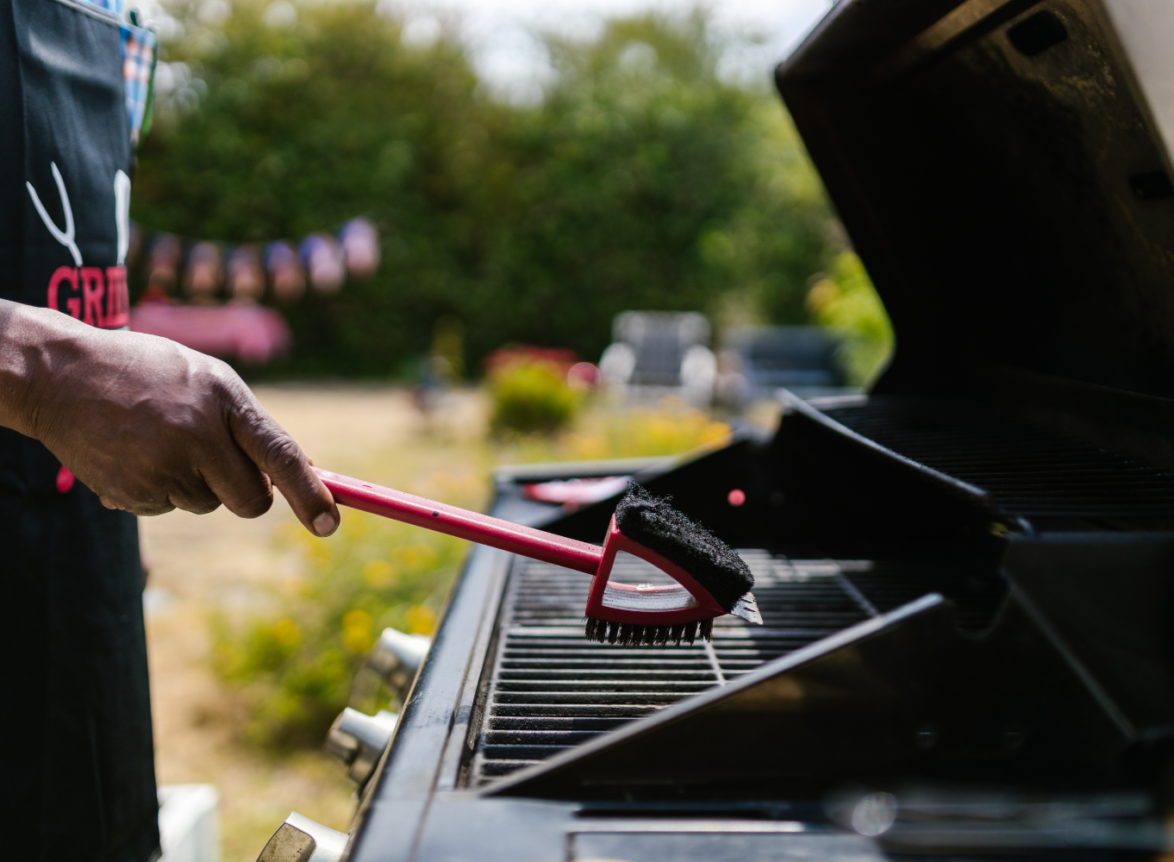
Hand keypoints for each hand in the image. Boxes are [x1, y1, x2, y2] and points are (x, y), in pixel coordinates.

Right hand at [0, 301, 339, 535]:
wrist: (61, 375)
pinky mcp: (132, 493)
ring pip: (207, 503)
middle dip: (245, 494)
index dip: (310, 493)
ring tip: (159, 439)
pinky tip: (134, 453)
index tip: (330, 525)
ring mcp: (161, 466)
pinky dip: (159, 488)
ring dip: (195, 483)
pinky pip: (168, 507)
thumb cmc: (150, 374)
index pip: (280, 454)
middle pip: (250, 500)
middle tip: (217, 462)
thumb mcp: (207, 380)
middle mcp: (196, 435)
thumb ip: (250, 424)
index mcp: (224, 398)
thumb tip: (304, 471)